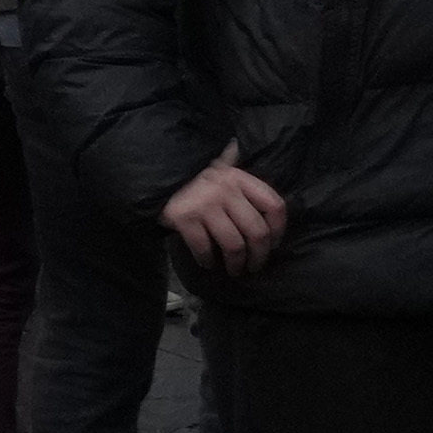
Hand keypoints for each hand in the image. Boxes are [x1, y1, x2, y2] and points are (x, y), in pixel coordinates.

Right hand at [159, 154, 291, 276]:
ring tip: (234, 270)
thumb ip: (242, 179)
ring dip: (236, 264)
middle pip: (257, 231)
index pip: (274, 205)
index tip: (273, 243)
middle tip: (254, 266)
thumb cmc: (194, 180)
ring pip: (234, 245)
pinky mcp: (184, 218)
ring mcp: (204, 204)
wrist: (154, 179)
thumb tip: (251, 161)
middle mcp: (225, 189)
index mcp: (239, 178)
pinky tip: (208, 263)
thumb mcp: (221, 171)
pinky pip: (204, 248)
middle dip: (259, 255)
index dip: (278, 230)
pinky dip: (208, 261)